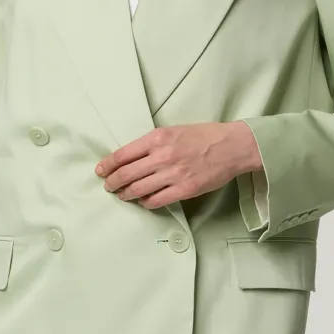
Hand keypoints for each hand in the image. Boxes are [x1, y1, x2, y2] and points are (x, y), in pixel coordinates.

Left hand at [95, 120, 261, 208]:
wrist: (232, 146)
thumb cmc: (204, 136)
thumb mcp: (174, 130)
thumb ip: (152, 143)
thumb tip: (131, 157)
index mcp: (158, 138)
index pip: (123, 154)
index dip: (107, 165)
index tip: (101, 171)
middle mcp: (162, 156)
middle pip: (126, 175)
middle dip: (112, 183)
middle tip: (108, 186)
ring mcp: (173, 174)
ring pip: (138, 190)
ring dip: (126, 195)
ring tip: (122, 195)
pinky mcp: (184, 190)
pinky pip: (156, 201)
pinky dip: (146, 203)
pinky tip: (144, 201)